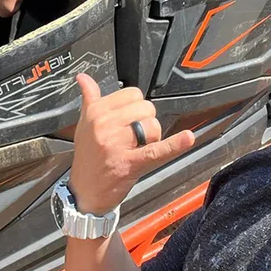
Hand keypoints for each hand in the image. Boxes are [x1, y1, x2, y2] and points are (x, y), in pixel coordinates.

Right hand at [68, 73, 195, 215]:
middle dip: (146, 122)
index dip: (136, 107)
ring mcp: (116, 144)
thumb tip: (83, 78)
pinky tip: (187, 138)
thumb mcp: (83, 125)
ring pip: (151, 126)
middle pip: (145, 108)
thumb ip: (89, 98)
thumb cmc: (88, 157)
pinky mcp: (129, 163)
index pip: (132, 94)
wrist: (84, 192)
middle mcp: (104, 125)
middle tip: (134, 138)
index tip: (129, 120)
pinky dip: (174, 145)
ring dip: (152, 138)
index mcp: (95, 112)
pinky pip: (156, 150)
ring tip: (137, 149)